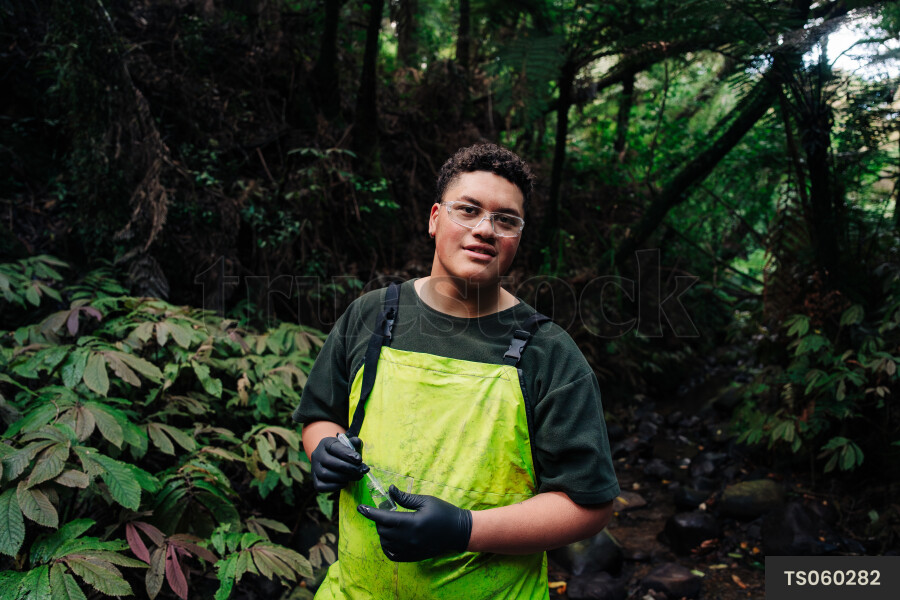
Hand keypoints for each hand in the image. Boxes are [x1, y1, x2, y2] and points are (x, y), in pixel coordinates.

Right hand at [310, 435, 368, 491]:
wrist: (330, 459)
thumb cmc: (342, 451)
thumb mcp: (347, 444)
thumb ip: (353, 442)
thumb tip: (358, 443)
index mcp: (325, 443)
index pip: (334, 447)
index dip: (347, 454)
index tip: (359, 460)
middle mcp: (317, 455)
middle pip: (330, 462)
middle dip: (349, 468)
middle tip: (361, 470)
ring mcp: (314, 469)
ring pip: (325, 474)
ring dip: (344, 477)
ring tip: (357, 477)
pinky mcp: (315, 481)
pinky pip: (322, 486)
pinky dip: (335, 486)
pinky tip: (346, 483)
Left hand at [357, 485, 471, 561]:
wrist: (458, 531)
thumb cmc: (443, 512)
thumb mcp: (425, 501)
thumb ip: (405, 497)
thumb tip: (389, 490)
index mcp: (412, 523)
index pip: (384, 518)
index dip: (370, 512)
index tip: (360, 507)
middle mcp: (409, 539)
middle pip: (383, 530)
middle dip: (379, 519)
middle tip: (385, 510)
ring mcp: (410, 550)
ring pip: (385, 543)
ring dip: (382, 532)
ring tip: (390, 523)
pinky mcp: (413, 556)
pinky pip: (392, 554)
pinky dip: (387, 546)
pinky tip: (391, 537)